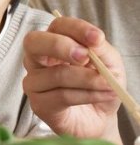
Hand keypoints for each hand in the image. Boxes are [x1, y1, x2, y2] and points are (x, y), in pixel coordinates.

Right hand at [23, 16, 123, 144]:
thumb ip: (101, 50)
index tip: (97, 38)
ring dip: (87, 79)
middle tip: (85, 57)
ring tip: (108, 85)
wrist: (101, 118)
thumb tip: (93, 41)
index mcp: (54, 42)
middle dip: (60, 46)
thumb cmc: (100, 85)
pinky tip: (100, 96)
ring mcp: (34, 81)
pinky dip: (86, 95)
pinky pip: (62, 96)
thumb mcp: (110, 63)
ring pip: (56, 74)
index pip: (57, 26)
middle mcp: (37, 59)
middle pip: (33, 42)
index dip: (76, 29)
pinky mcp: (38, 103)